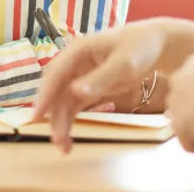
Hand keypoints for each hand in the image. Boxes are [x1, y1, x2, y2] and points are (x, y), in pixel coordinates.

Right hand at [33, 19, 173, 150]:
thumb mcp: (123, 63)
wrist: (157, 45)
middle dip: (53, 116)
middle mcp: (74, 63)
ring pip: (63, 102)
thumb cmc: (140, 48)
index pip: (55, 74)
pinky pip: (74, 106)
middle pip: (56, 91)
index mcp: (77, 50)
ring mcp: (80, 76)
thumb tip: (75, 91)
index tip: (36, 116)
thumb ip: (100, 78)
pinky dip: (70, 121)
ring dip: (61, 123)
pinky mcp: (88, 87)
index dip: (44, 95)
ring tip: (64, 148)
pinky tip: (70, 139)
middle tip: (57, 141)